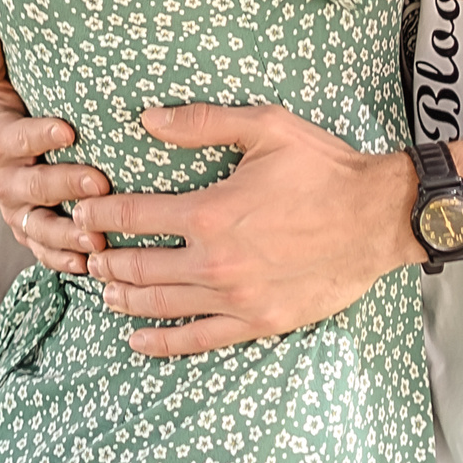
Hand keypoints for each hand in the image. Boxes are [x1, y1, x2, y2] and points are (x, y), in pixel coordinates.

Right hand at [0, 21, 107, 272]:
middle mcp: (0, 181)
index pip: (12, 140)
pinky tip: (90, 265)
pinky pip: (44, 253)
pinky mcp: (30, 234)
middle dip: (65, 185)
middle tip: (101, 180)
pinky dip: (64, 261)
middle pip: (30, 187)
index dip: (38, 136)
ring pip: (38, 228)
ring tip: (98, 238)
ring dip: (68, 235)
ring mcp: (14, 212)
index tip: (69, 129)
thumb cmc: (4, 104)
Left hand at [70, 103, 419, 356]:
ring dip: (124, 298)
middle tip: (87, 252)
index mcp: (210, 212)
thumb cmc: (324, 168)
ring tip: (103, 288)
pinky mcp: (259, 321)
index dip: (100, 215)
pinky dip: (163, 343)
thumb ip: (201, 122)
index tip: (83, 212)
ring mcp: (236, 298)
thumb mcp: (265, 127)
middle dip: (104, 258)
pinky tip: (137, 340)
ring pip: (161, 305)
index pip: (133, 216)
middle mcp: (215, 261)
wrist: (380, 218)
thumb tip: (146, 118)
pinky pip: (199, 340)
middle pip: (138, 266)